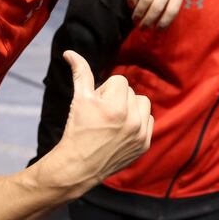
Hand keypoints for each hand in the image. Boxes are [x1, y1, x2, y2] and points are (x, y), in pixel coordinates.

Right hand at [57, 51, 153, 181]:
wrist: (79, 167)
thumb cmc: (77, 130)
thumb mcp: (79, 100)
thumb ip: (80, 73)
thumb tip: (70, 52)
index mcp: (116, 107)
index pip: (119, 81)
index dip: (105, 90)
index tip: (96, 106)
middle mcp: (132, 121)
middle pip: (131, 91)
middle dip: (116, 98)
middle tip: (102, 115)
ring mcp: (140, 134)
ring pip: (143, 104)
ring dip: (130, 108)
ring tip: (114, 120)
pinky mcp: (144, 145)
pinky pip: (148, 121)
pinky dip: (137, 122)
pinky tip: (121, 132)